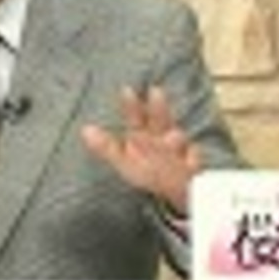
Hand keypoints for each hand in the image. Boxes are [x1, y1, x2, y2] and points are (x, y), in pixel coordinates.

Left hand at [81, 85, 200, 213]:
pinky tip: (191, 158)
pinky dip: (192, 158)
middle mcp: (161, 139)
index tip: (126, 90)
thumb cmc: (147, 171)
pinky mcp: (192, 166)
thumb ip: (106, 146)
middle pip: (160, 120)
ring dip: (176, 137)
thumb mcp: (123, 161)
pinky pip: (193, 160)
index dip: (131, 105)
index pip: (136, 117)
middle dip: (158, 108)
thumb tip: (85, 130)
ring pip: (178, 138)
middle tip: (155, 91)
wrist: (178, 189)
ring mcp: (178, 151)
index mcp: (143, 135)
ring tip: (171, 138)